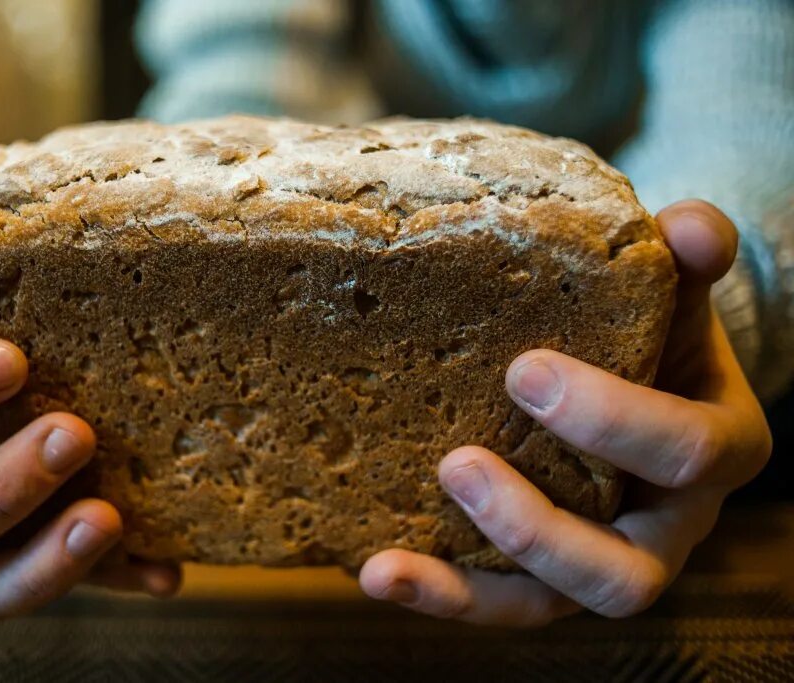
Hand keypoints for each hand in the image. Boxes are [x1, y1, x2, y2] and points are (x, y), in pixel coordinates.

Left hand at [359, 200, 771, 624]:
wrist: (642, 376)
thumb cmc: (654, 333)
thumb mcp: (675, 292)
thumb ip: (685, 256)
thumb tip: (690, 225)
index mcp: (716, 450)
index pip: (688, 452)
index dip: (612, 420)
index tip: (524, 369)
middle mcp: (667, 526)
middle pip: (624, 574)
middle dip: (537, 526)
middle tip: (458, 463)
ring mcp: (603, 559)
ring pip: (552, 607)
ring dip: (471, 586)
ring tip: (392, 560)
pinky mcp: (546, 577)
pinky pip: (498, 604)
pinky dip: (439, 595)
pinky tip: (377, 571)